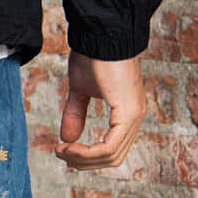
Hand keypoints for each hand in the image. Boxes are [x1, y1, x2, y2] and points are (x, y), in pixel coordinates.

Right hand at [57, 51, 146, 169]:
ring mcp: (134, 116)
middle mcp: (135, 118)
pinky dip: (88, 153)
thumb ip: (76, 114)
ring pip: (111, 156)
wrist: (101, 35)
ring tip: (63, 152)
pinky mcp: (128, 113)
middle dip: (84, 162)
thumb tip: (67, 138)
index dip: (88, 156)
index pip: (112, 149)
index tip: (64, 150)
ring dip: (83, 159)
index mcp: (127, 113)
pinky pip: (109, 147)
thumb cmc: (93, 55)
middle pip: (113, 158)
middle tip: (62, 155)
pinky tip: (71, 148)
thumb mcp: (80, 90)